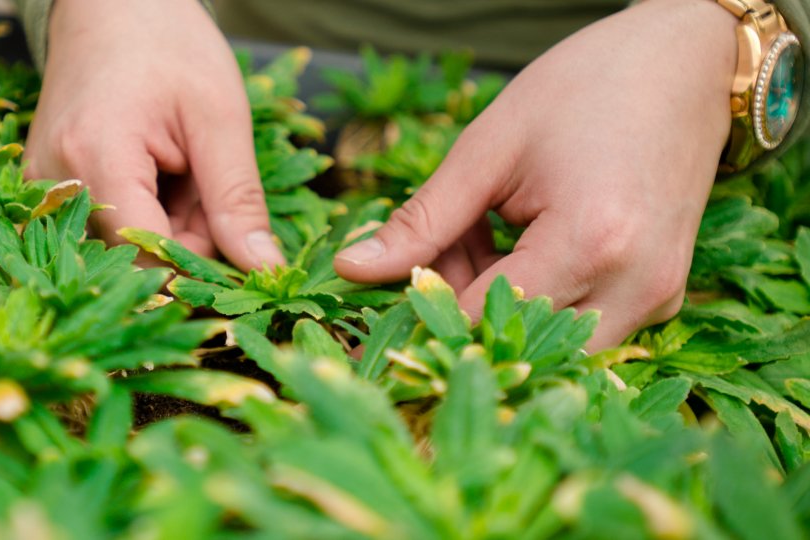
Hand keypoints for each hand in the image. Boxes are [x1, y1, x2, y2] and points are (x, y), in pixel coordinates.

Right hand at [23, 0, 284, 269]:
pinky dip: (146, 211)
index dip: (200, 261)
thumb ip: (238, 201)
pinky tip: (157, 172)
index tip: (237, 240)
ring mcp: (44, 186)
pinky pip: (106, 227)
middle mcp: (55, 181)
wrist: (111, 5)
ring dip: (169, 224)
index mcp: (96, 156)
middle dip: (188, 236)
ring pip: (124, 245)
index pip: (148, 255)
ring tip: (180, 167)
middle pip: (135, 255)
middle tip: (206, 178)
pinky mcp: (46, 188)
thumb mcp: (220, 117)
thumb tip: (263, 271)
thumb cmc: (168, 45)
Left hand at [334, 0, 736, 348]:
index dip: (423, 310)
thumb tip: (350, 271)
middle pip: (515, 342)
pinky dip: (536, 298)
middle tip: (439, 247)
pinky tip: (517, 241)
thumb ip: (422, 221)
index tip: (383, 294)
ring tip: (482, 233)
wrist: (683, 61)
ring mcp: (658, 297)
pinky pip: (581, 325)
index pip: (482, 319)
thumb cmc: (584, 87)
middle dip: (460, 308)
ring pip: (547, 343)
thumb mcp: (489, 148)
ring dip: (497, 306)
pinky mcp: (664, 296)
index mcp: (590, 242)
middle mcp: (634, 286)